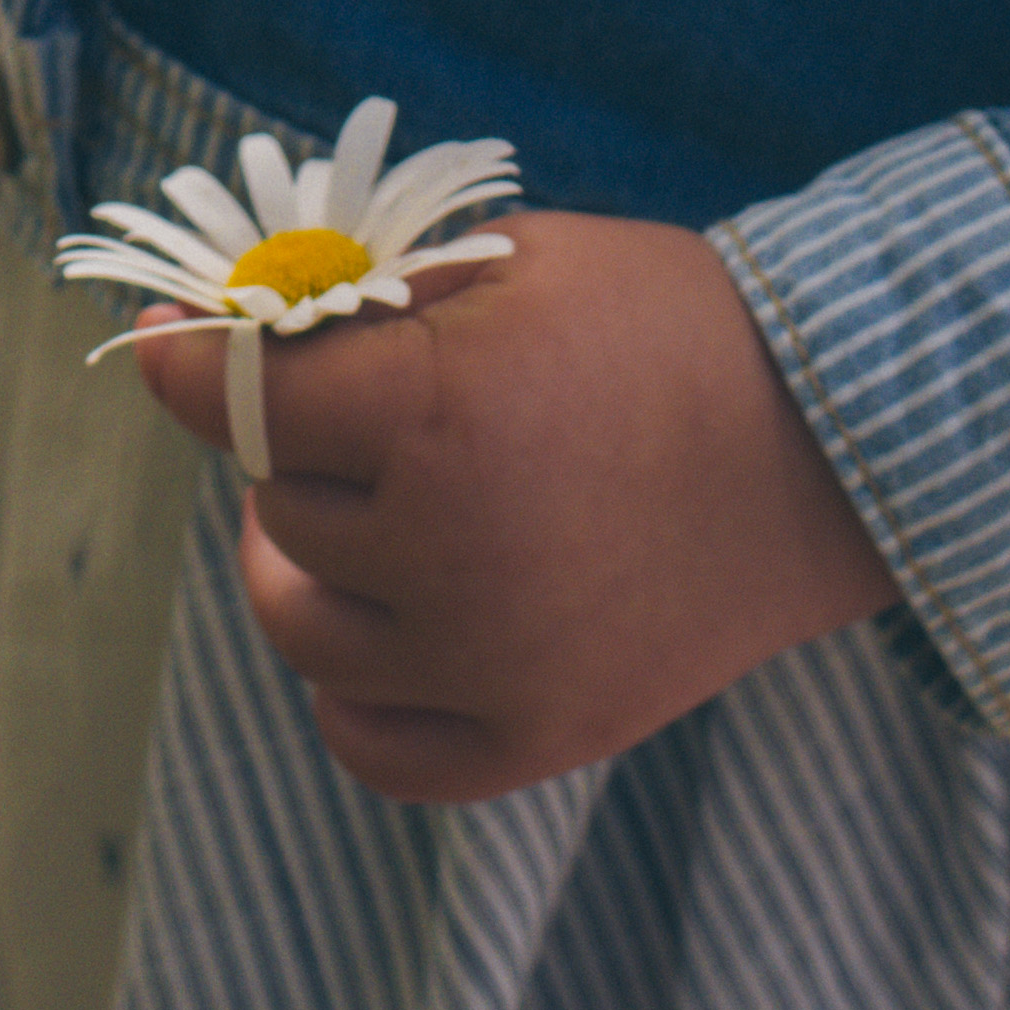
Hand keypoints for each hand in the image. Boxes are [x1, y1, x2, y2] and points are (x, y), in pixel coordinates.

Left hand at [113, 214, 902, 802]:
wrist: (837, 447)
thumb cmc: (669, 327)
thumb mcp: (514, 262)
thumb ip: (364, 296)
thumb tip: (213, 321)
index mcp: (439, 414)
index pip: (243, 399)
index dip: (192, 360)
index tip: (172, 341)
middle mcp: (455, 552)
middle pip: (281, 505)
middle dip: (301, 448)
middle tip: (357, 411)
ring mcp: (495, 661)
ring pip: (306, 627)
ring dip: (314, 562)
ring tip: (368, 512)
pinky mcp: (540, 736)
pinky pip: (373, 748)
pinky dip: (354, 692)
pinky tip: (383, 622)